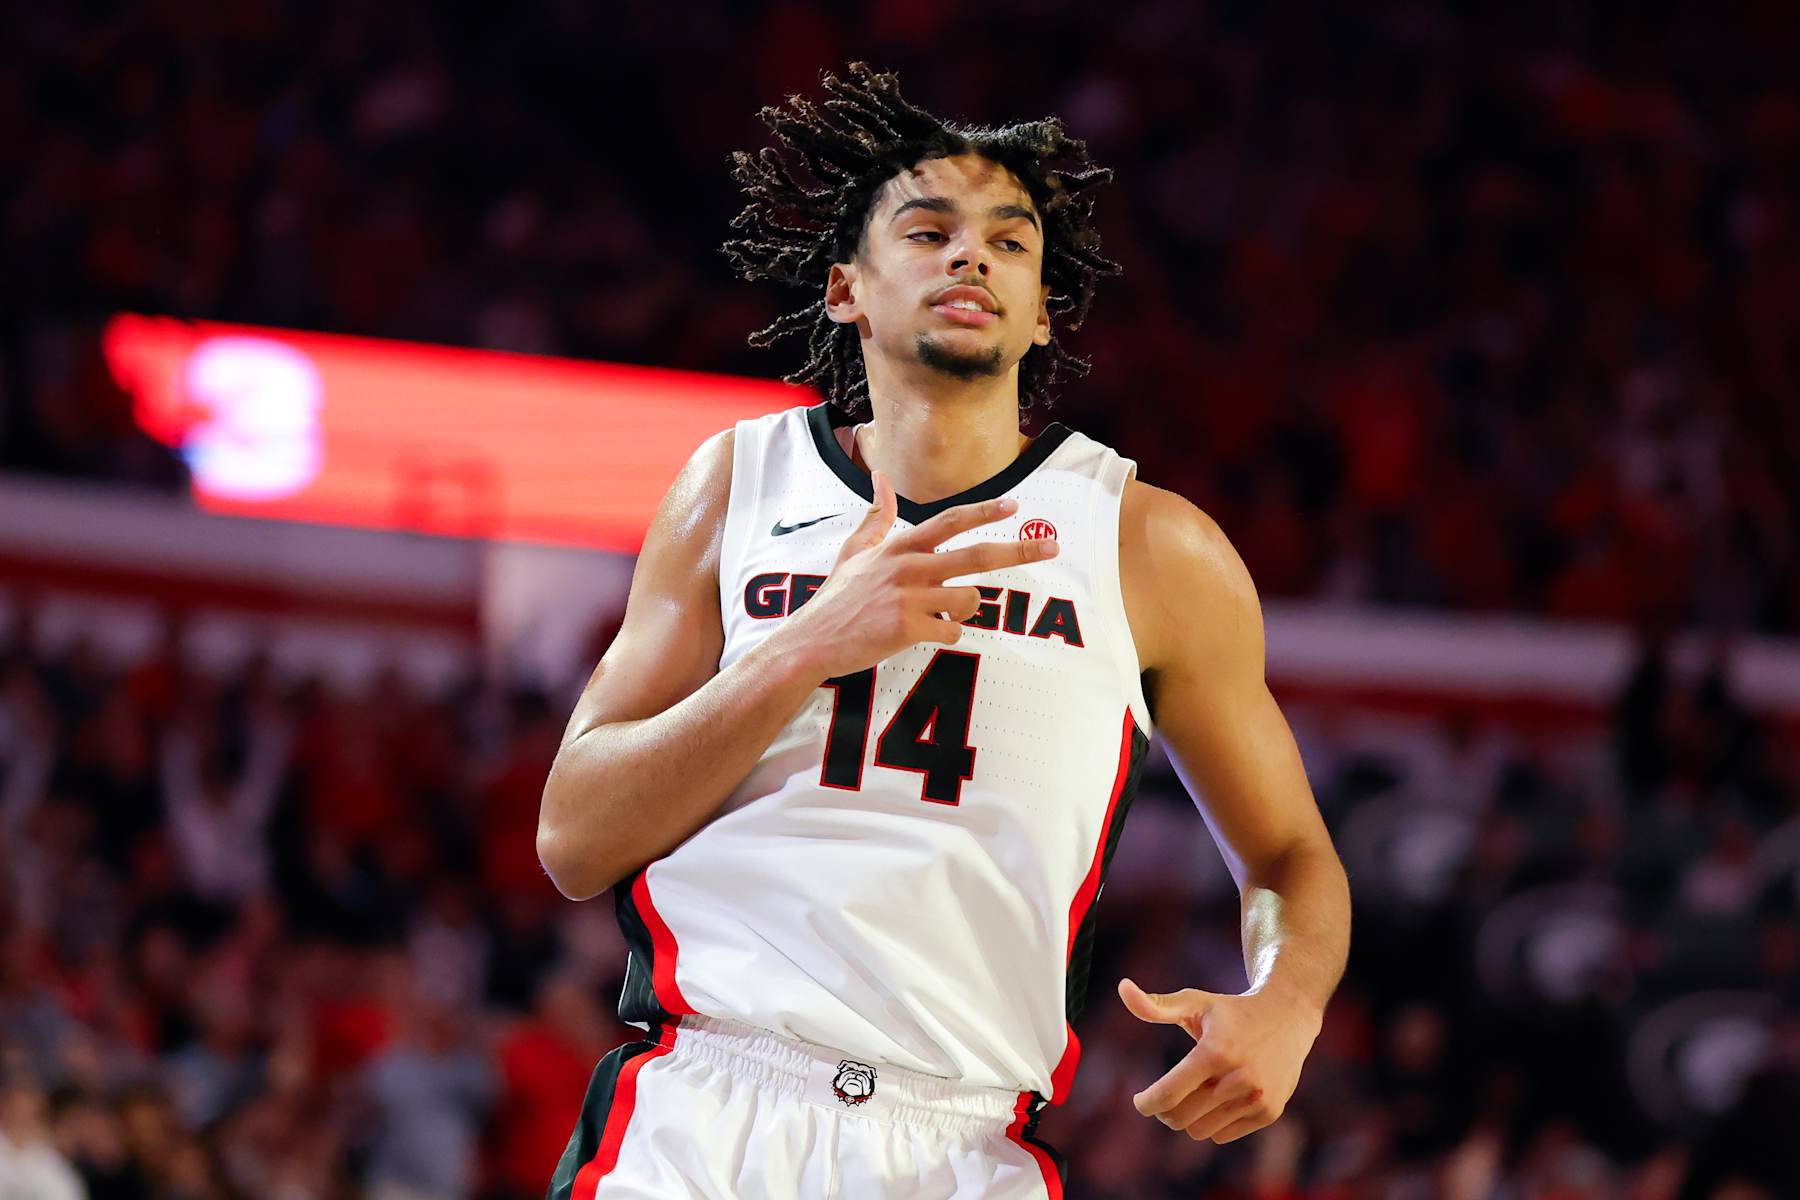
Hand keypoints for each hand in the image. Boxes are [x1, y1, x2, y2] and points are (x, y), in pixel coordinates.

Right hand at [776, 469, 1059, 680]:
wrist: (812, 641)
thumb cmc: (836, 598)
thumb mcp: (854, 550)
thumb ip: (876, 516)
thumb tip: (881, 477)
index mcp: (899, 547)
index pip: (950, 521)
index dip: (984, 511)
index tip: (1015, 504)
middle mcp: (908, 566)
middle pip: (976, 555)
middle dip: (1019, 550)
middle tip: (1052, 548)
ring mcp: (909, 597)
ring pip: (969, 600)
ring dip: (966, 611)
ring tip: (941, 614)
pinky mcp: (908, 628)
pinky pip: (952, 633)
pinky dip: (946, 636)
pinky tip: (924, 635)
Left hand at [1118, 977, 1321, 1143]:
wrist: (1288, 1018)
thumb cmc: (1231, 1011)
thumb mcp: (1195, 1002)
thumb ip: (1156, 1005)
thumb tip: (1122, 988)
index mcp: (1215, 1052)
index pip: (1168, 1095)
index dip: (1146, 1103)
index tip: (1139, 1101)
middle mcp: (1239, 1078)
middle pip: (1180, 1118)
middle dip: (1165, 1110)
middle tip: (1165, 1096)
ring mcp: (1257, 1098)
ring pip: (1199, 1131)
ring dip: (1189, 1117)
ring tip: (1197, 1092)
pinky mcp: (1269, 1112)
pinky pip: (1223, 1135)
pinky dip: (1213, 1122)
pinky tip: (1221, 1099)